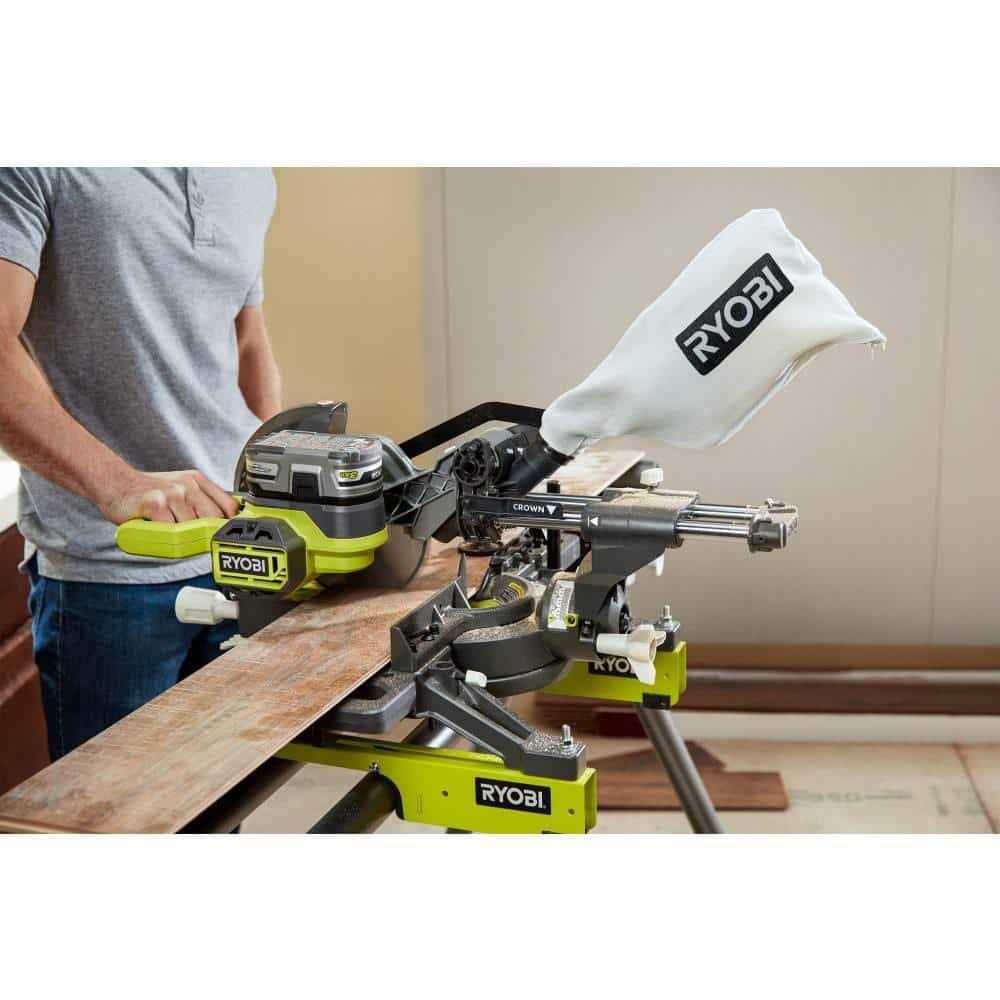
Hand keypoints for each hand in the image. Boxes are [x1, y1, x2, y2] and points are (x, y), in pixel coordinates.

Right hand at [99, 469, 238, 524]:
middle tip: (197, 540)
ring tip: (172, 532)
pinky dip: (167, 536)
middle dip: (207, 532)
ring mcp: (172, 494)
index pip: (227, 504)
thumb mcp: (180, 488)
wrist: (115, 482)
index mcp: (197, 481)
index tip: (229, 534)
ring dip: (184, 535)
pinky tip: (160, 530)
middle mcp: (188, 485)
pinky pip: (171, 529)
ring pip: (193, 526)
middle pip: (213, 518)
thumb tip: (224, 522)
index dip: (230, 522)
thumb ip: (200, 501)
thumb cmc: (148, 491)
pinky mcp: (156, 504)